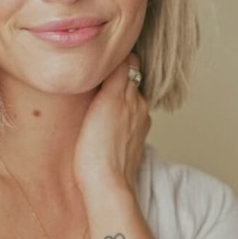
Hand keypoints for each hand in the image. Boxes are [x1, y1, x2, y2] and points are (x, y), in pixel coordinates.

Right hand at [73, 54, 150, 194]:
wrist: (106, 184)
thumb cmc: (98, 146)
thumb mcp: (106, 100)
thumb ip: (116, 75)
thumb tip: (123, 54)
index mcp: (133, 96)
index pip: (130, 65)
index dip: (117, 59)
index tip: (101, 57)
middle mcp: (140, 108)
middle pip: (131, 81)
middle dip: (118, 75)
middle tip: (97, 74)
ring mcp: (138, 126)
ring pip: (129, 100)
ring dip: (118, 95)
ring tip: (99, 97)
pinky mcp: (132, 141)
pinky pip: (127, 118)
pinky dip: (119, 113)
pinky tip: (105, 120)